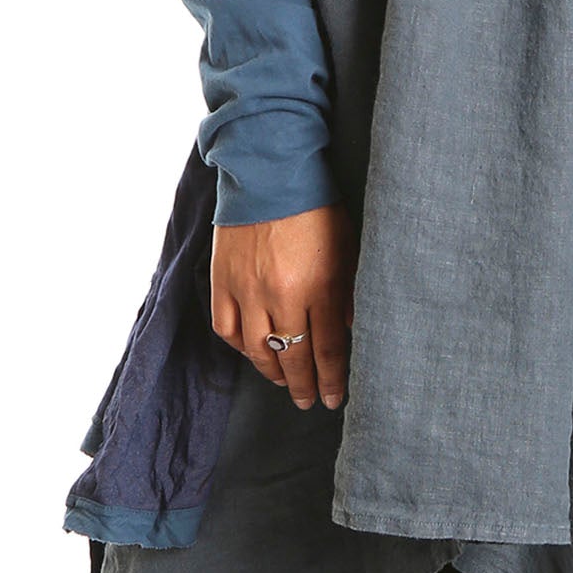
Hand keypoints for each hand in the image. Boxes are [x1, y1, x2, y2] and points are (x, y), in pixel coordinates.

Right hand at [210, 201, 357, 411]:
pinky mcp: (222, 281)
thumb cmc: (316, 205)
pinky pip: (228, 329)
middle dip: (302, 386)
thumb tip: (350, 330)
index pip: (327, 350)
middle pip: (293, 357)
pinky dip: (240, 347)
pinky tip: (253, 351)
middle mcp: (282, 295)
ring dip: (271, 372)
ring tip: (283, 381)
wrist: (269, 171)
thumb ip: (349, 291)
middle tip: (307, 401)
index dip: (331, 380)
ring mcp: (248, 290)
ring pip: (258, 351)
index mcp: (319, 285)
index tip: (334, 397)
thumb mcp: (347, 245)